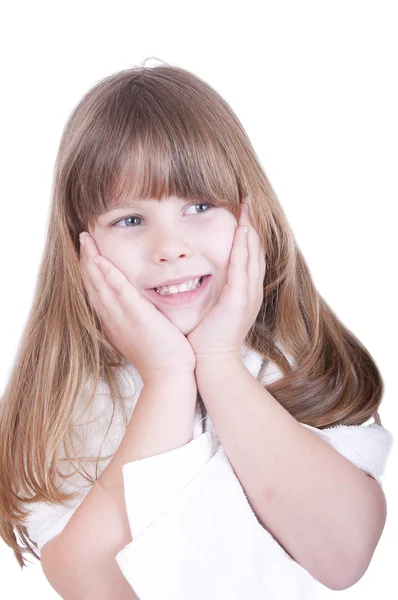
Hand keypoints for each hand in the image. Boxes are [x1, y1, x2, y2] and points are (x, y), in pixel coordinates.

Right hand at [79, 233, 195, 382]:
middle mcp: (112, 319)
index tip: (88, 253)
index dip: (90, 271)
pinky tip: (101, 259)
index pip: (97, 292)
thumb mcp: (141, 336)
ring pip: (101, 284)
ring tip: (86, 240)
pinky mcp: (137, 316)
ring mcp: (122, 318)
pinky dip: (109, 274)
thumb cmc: (160, 357)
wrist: (168, 376)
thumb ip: (135, 320)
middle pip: (93, 284)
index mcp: (113, 322)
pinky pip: (120, 290)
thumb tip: (137, 309)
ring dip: (92, 260)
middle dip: (86, 260)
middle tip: (83, 238)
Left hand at [187, 197, 265, 361]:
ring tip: (249, 207)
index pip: (249, 255)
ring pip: (253, 254)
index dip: (248, 232)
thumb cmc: (206, 337)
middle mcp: (251, 290)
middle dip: (253, 224)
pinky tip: (242, 231)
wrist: (211, 363)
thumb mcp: (212, 307)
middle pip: (256, 250)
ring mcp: (247, 295)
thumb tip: (196, 274)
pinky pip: (243, 269)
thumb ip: (210, 289)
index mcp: (244, 291)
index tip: (243, 211)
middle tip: (250, 200)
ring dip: (251, 229)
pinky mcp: (238, 301)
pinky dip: (244, 248)